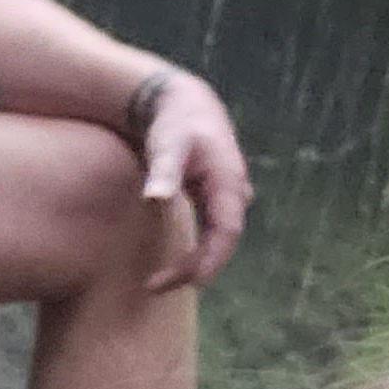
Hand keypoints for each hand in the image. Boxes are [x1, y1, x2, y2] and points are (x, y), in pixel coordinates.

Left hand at [131, 66, 251, 288]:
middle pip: (222, 242)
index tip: (189, 283)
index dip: (211, 260)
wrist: (180, 102)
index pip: (227, 233)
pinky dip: (194, 248)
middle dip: (196, 268)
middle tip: (156, 285)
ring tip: (160, 280)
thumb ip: (163, 172)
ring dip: (195, 262)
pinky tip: (172, 262)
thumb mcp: (167, 144)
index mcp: (228, 182)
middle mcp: (232, 192)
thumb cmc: (172, 123)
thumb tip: (156, 199)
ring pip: (216, 239)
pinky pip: (209, 231)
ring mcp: (225, 196)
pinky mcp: (212, 197)